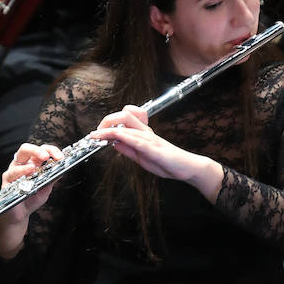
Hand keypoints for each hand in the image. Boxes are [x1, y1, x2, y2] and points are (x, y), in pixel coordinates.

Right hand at [0, 144, 62, 258]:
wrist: (20, 215)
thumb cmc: (31, 199)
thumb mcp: (46, 188)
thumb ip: (52, 177)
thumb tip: (63, 167)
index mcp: (32, 163)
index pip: (41, 150)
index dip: (51, 151)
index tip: (60, 158)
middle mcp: (22, 164)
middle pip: (27, 148)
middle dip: (38, 150)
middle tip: (47, 156)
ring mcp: (14, 171)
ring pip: (19, 155)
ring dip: (31, 156)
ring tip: (39, 163)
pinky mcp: (7, 181)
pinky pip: (13, 172)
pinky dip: (22, 170)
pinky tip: (29, 172)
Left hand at [91, 106, 223, 198]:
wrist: (187, 168)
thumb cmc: (167, 163)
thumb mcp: (141, 157)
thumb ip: (127, 150)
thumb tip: (113, 143)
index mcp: (143, 134)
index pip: (125, 119)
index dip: (109, 121)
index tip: (98, 132)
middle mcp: (146, 132)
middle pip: (125, 115)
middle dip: (107, 120)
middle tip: (96, 132)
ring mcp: (150, 138)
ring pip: (128, 125)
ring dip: (109, 128)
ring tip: (97, 134)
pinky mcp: (154, 148)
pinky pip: (136, 139)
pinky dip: (122, 137)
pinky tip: (113, 139)